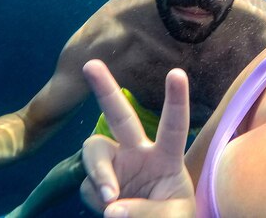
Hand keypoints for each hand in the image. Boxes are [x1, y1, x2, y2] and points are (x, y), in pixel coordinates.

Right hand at [80, 60, 194, 217]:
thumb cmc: (173, 217)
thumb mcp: (174, 216)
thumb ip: (148, 212)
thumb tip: (111, 205)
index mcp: (166, 156)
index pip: (174, 126)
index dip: (176, 100)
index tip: (177, 72)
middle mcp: (138, 153)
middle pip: (121, 116)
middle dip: (106, 89)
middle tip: (90, 63)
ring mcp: (116, 166)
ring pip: (94, 148)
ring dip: (98, 169)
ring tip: (109, 195)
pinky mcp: (96, 184)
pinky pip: (87, 186)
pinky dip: (96, 197)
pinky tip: (109, 208)